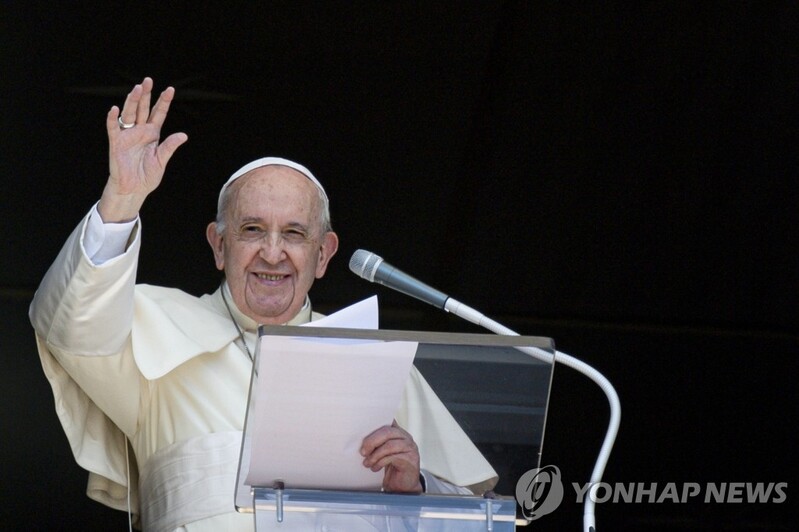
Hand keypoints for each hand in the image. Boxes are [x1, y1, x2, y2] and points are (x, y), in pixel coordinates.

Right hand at [98, 77, 187, 221]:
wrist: (133, 189)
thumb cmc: (147, 176)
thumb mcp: (161, 160)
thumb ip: (169, 146)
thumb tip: (183, 135)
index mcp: (152, 134)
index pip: (159, 114)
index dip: (164, 102)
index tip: (170, 89)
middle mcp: (140, 131)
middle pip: (143, 109)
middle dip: (146, 95)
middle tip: (148, 80)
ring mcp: (127, 135)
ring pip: (130, 114)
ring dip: (132, 101)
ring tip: (137, 89)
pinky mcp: (116, 143)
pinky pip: (113, 128)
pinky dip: (113, 119)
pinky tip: (115, 109)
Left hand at [360, 421, 422, 492]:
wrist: (403, 487)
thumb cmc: (391, 468)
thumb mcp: (383, 453)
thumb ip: (377, 442)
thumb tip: (358, 437)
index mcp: (398, 432)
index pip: (388, 420)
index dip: (375, 423)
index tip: (361, 429)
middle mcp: (406, 437)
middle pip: (387, 432)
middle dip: (371, 441)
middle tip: (362, 452)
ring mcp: (410, 448)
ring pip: (389, 445)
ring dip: (375, 455)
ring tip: (367, 463)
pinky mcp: (411, 459)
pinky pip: (393, 457)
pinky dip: (380, 462)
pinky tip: (375, 468)